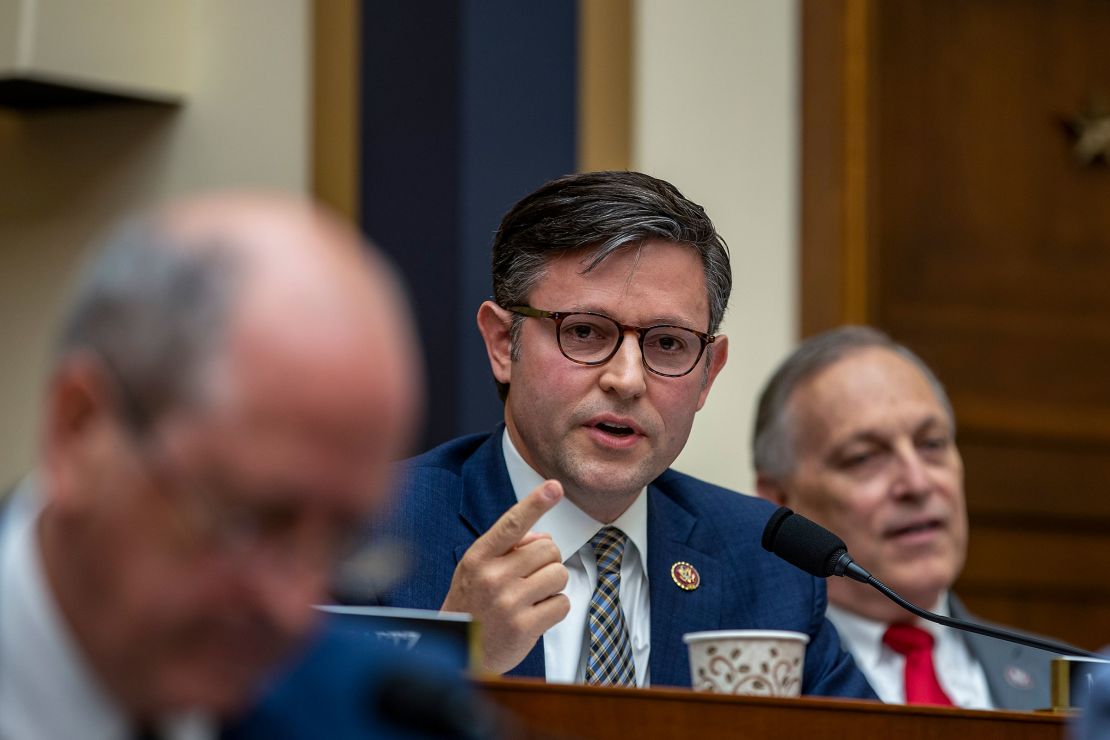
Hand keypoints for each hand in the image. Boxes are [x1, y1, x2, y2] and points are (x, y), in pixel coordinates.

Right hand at [441, 480, 569, 673]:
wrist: (459, 651)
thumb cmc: (472, 604)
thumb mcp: (478, 568)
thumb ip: (509, 548)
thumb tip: (544, 537)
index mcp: (479, 556)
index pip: (512, 523)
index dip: (535, 503)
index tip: (554, 487)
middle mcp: (493, 576)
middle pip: (549, 549)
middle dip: (546, 561)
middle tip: (528, 578)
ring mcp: (509, 602)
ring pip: (559, 574)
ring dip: (552, 585)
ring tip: (531, 597)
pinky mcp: (524, 626)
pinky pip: (562, 603)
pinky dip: (554, 608)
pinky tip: (534, 615)